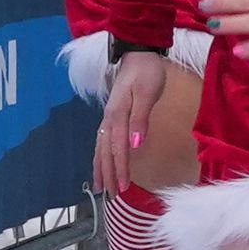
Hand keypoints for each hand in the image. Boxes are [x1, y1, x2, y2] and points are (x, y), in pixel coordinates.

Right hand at [93, 50, 169, 197]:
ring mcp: (109, 117)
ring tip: (101, 187)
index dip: (120, 169)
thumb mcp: (147, 93)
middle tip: (112, 196)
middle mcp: (109, 118)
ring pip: (101, 147)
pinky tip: (102, 163)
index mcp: (117, 115)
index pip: (118, 148)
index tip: (124, 187)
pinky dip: (101, 155)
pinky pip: (103, 140)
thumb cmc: (147, 72)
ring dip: (101, 168)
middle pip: (106, 152)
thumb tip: (135, 145)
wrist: (139, 53)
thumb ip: (141, 119)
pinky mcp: (112, 115)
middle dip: (109, 174)